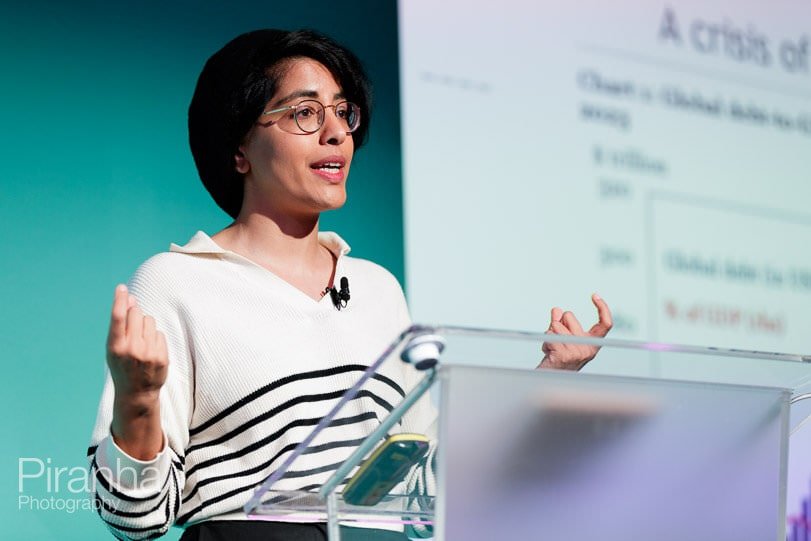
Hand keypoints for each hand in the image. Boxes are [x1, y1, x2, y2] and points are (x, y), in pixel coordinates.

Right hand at [106, 284, 167, 399]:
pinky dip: (155, 338)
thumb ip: (121, 325)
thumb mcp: (114, 348)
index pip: (118, 318)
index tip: (122, 288)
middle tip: (132, 328)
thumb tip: (131, 299)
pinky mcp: (162, 357)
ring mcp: (148, 353)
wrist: (136, 393)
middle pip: (136, 314)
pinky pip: (159, 333)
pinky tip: (150, 351)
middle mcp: (131, 349)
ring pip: (149, 320)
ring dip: (145, 326)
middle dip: (135, 313)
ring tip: (141, 342)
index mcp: (115, 347)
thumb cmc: (122, 366)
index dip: (119, 301)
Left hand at [538, 293, 612, 370]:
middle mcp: (589, 349)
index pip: (605, 324)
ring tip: (551, 348)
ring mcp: (577, 352)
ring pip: (556, 325)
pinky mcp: (565, 355)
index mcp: (593, 344)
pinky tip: (548, 353)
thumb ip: (559, 322)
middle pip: (570, 316)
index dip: (603, 308)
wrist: (551, 378)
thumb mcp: (561, 336)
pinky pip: (549, 335)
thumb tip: (556, 309)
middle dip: (558, 322)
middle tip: (556, 340)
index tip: (594, 295)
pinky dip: (545, 341)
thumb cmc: (557, 356)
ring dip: (549, 334)